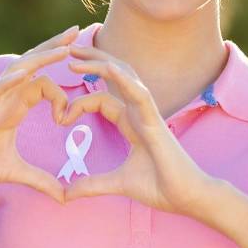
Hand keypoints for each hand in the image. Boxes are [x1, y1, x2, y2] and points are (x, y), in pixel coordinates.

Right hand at [0, 26, 78, 203]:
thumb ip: (41, 180)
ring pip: (17, 71)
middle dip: (54, 48)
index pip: (42, 83)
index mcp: (15, 108)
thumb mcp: (16, 173)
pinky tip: (24, 74)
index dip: (62, 93)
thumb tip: (65, 196)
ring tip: (62, 46)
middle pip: (32, 65)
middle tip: (78, 30)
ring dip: (40, 57)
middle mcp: (5, 99)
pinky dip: (8, 82)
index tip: (70, 116)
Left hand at [57, 45, 214, 213]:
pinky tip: (109, 68)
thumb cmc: (160, 187)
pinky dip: (125, 80)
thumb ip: (92, 184)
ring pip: (125, 78)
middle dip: (91, 60)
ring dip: (100, 63)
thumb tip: (66, 194)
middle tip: (66, 49)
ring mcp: (148, 113)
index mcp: (131, 122)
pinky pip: (140, 94)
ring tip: (76, 54)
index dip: (79, 102)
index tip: (60, 118)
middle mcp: (139, 112)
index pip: (102, 99)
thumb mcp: (117, 184)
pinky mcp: (156, 121)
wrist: (187, 198)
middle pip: (114, 76)